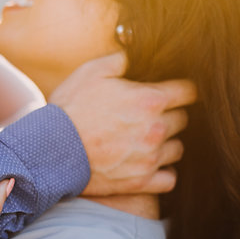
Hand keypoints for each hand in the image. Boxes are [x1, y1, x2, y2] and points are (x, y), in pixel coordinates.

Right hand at [48, 53, 195, 194]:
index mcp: (150, 100)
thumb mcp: (90, 72)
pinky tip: (149, 165)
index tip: (171, 93)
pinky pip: (169, 179)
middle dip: (169, 115)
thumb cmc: (70, 109)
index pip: (188, 92)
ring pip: (177, 149)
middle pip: (183, 120)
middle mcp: (156, 129)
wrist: (51, 151)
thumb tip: (133, 57)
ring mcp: (151, 158)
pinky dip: (162, 173)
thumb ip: (119, 60)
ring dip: (166, 144)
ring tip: (146, 141)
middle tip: (148, 116)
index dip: (180, 90)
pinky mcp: (141, 181)